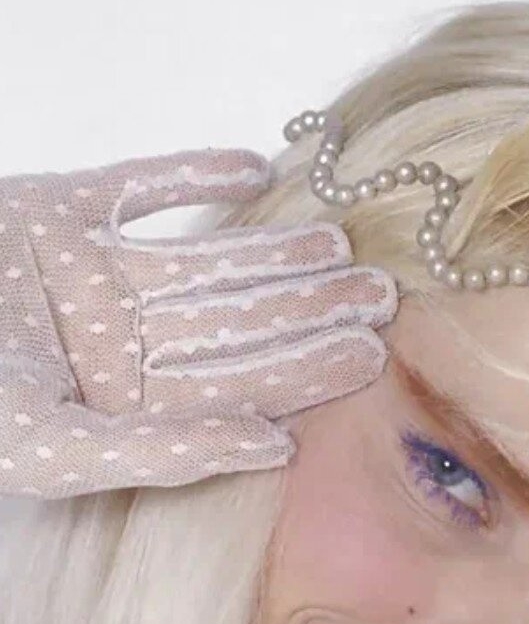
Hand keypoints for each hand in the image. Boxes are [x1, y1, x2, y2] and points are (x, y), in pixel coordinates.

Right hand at [0, 146, 396, 498]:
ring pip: (200, 261)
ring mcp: (87, 280)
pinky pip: (133, 189)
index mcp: (127, 408)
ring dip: (269, 250)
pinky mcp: (52, 213)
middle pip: (233, 327)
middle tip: (382, 296)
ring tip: (337, 242)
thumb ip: (166, 452)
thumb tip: (275, 451)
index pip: (235, 389)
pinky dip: (189, 175)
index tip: (370, 354)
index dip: (303, 370)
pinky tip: (253, 170)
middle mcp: (119, 347)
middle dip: (305, 311)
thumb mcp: (56, 449)